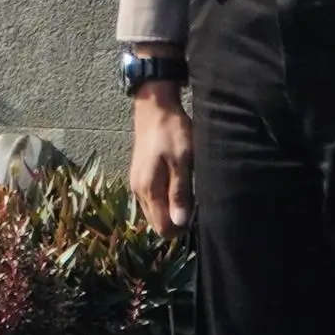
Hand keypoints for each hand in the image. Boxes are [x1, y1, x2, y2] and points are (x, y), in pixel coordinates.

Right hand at [128, 82, 194, 228]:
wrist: (155, 106)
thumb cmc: (172, 132)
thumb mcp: (182, 160)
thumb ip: (180, 192)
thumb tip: (180, 222)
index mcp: (148, 189)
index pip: (162, 228)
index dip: (181, 228)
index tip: (197, 214)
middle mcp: (138, 191)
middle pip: (157, 223)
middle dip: (176, 221)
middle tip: (195, 203)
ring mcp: (137, 183)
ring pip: (154, 212)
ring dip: (170, 210)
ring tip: (188, 193)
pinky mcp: (139, 175)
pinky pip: (152, 200)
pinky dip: (165, 199)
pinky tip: (178, 185)